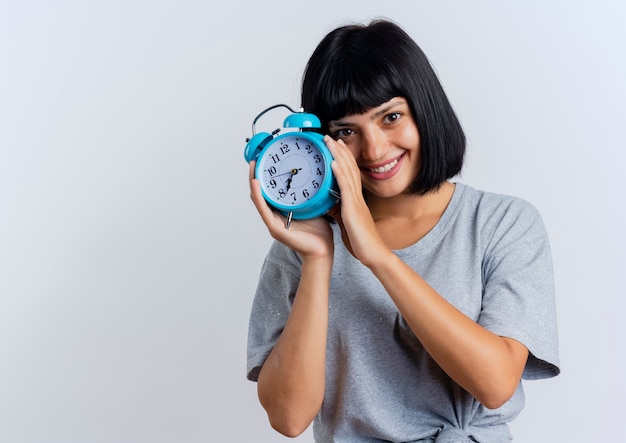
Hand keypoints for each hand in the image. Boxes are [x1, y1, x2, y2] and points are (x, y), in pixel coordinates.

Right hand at [249, 161, 333, 258]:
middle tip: (256, 158)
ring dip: (253, 182)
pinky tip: (257, 184)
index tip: (265, 158)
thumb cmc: (320, 232)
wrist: (322, 251)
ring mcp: (272, 222)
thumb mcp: (314, 206)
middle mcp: (274, 215)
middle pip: (260, 192)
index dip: (265, 175)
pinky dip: (259, 196)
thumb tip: (318, 172)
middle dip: (255, 174)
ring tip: (253, 166)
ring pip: (258, 198)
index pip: (269, 190)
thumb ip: (311, 193)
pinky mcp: (274, 228)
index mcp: (282, 210)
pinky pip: (263, 209)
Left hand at [324, 136, 387, 266]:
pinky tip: (334, 163)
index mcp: (357, 200)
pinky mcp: (353, 210)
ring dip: (339, 156)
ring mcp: (356, 202)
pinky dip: (340, 174)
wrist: (374, 254)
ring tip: (331, 142)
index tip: (337, 146)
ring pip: (347, 174)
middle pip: (349, 169)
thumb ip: (341, 211)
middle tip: (332, 137)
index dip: (344, 158)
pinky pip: (346, 188)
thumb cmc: (362, 242)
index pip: (350, 174)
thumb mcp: (348, 222)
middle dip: (340, 151)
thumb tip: (330, 205)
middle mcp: (357, 197)